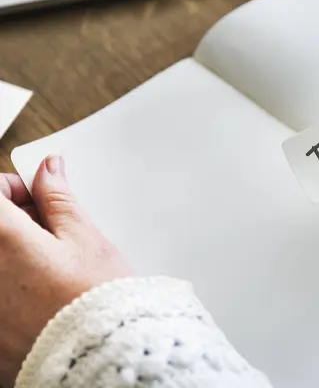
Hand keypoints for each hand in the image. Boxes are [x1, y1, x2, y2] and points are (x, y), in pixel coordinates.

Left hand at [0, 155, 130, 385]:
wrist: (102, 355)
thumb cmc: (97, 300)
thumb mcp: (85, 238)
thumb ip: (58, 199)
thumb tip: (48, 169)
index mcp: (2, 238)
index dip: (15, 187)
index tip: (36, 197)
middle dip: (16, 220)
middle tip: (51, 232)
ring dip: (16, 251)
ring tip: (50, 267)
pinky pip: (3, 287)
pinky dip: (16, 282)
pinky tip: (41, 292)